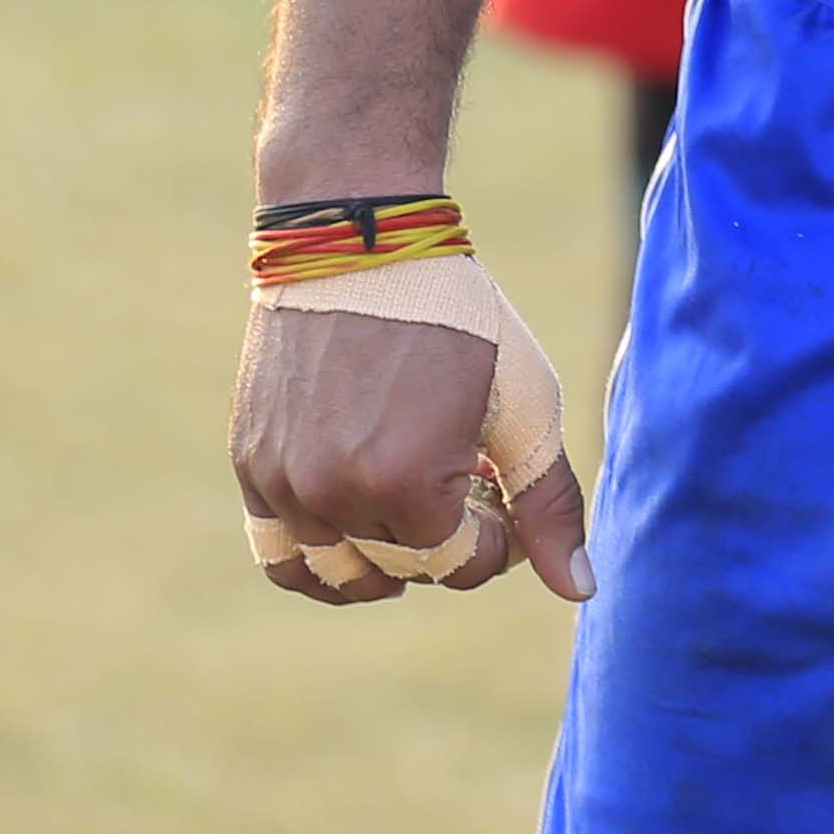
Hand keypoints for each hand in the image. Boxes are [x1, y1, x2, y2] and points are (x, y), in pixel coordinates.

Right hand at [231, 295, 587, 608]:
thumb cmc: (456, 317)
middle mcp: (335, 493)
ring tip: (410, 511)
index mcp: (406, 482)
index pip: (460, 567)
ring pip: (338, 576)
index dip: (496, 540)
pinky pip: (278, 553)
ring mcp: (284, 482)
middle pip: (404, 571)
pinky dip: (320, 558)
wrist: (357, 242)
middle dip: (446, 541)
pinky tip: (357, 526)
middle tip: (464, 485)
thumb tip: (581, 590)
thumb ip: (548, 503)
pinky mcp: (252, 464)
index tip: (500, 489)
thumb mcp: (523, 404)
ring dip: (384, 560)